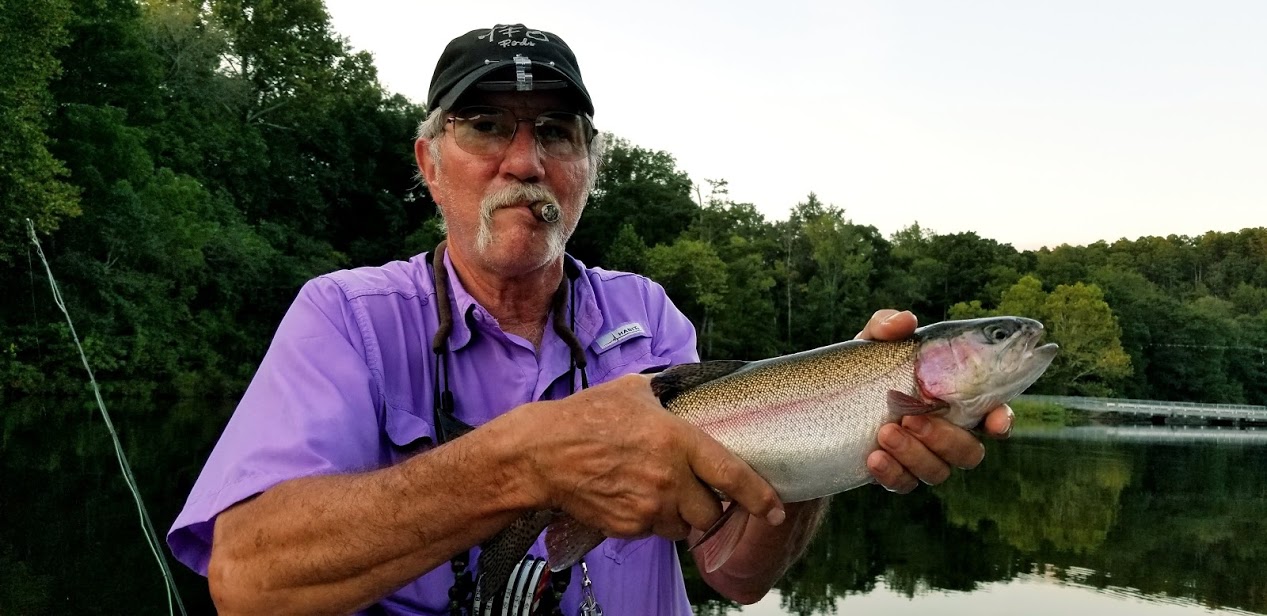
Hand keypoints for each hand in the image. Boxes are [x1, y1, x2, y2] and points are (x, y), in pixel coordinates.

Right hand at [519, 374, 784, 540]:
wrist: (541, 454)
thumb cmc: (585, 416)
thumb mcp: (633, 390)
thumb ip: (668, 391)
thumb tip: (690, 382)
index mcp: (676, 439)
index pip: (731, 474)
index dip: (759, 495)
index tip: (774, 507)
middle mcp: (667, 477)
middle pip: (711, 511)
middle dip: (709, 506)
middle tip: (696, 491)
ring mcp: (648, 505)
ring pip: (683, 526)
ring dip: (680, 515)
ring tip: (658, 491)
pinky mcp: (628, 525)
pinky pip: (655, 531)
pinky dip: (652, 520)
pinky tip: (633, 497)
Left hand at [855, 309, 1013, 492]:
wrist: (825, 403)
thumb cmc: (865, 368)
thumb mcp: (872, 344)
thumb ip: (887, 326)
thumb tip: (905, 321)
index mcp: (954, 400)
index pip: (992, 414)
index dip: (1001, 421)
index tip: (994, 422)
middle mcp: (946, 432)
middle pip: (969, 452)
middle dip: (945, 438)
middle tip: (911, 417)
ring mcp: (923, 457)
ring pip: (938, 471)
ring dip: (915, 454)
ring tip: (885, 432)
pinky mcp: (897, 474)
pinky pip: (904, 484)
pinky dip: (891, 473)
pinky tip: (873, 457)